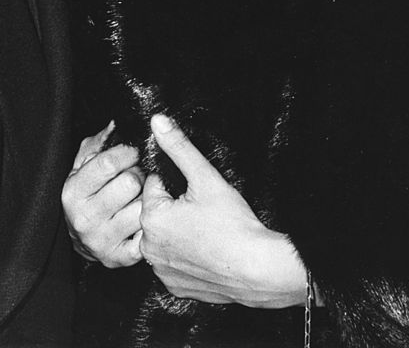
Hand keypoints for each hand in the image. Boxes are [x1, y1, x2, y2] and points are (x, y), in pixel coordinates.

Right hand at [62, 122, 144, 267]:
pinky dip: (150, 225)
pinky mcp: (119, 258)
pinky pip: (147, 235)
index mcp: (73, 191)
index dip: (127, 152)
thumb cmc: (87, 194)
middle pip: (130, 183)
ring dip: (147, 200)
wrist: (80, 238)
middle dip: (138, 175)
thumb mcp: (83, 166)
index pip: (107, 163)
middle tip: (138, 177)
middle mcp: (84, 218)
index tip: (134, 151)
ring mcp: (101, 240)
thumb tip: (117, 124)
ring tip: (141, 197)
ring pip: (142, 208)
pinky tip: (144, 219)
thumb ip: (99, 143)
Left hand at [140, 114, 306, 307]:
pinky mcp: (176, 288)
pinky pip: (174, 263)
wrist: (259, 269)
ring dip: (178, 232)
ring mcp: (162, 271)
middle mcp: (149, 248)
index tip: (196, 193)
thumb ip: (179, 146)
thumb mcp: (205, 176)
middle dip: (175, 207)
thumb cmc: (234, 225)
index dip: (177, 184)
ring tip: (206, 231)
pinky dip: (186, 256)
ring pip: (165, 238)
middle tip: (204, 213)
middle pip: (157, 213)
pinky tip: (205, 251)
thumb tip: (157, 121)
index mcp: (150, 218)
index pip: (154, 185)